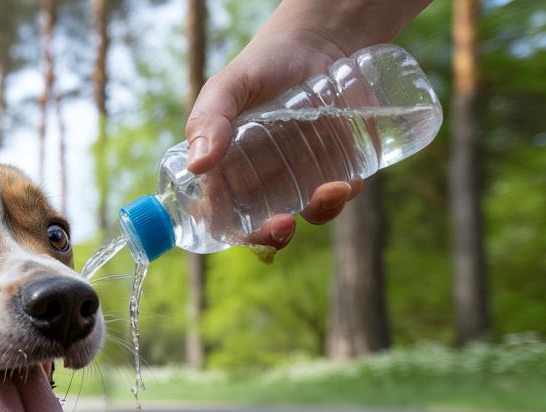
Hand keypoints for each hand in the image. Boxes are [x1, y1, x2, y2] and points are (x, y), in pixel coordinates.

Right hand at [186, 29, 361, 248]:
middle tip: (282, 225)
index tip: (236, 227)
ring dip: (319, 212)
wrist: (319, 42)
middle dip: (272, 235)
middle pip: (262, 225)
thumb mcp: (229, 86)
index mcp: (227, 170)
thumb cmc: (263, 64)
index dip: (226, 229)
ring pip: (306, 213)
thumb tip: (198, 166)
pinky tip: (348, 181)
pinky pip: (340, 194)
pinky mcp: (336, 166)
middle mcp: (262, 180)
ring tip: (333, 190)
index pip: (220, 212)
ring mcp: (301, 176)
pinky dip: (345, 195)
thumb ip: (209, 119)